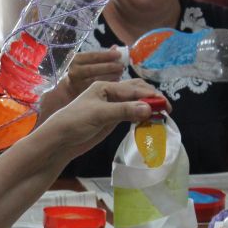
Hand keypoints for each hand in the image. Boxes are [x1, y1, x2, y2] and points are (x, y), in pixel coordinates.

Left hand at [48, 77, 165, 157]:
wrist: (60, 140)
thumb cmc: (75, 122)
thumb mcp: (99, 115)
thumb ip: (124, 111)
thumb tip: (149, 108)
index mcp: (105, 87)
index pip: (133, 89)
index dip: (150, 96)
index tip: (165, 105)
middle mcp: (110, 94)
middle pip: (137, 92)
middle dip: (152, 98)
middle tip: (167, 110)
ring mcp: (111, 107)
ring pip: (135, 103)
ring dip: (148, 107)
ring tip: (162, 116)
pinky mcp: (111, 119)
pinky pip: (131, 114)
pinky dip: (142, 116)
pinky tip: (149, 121)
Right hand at [66, 47, 125, 96]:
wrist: (68, 88)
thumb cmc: (82, 72)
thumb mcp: (87, 61)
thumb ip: (101, 55)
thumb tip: (115, 47)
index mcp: (75, 59)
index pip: (93, 56)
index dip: (107, 55)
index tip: (118, 54)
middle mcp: (74, 71)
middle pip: (94, 68)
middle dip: (110, 66)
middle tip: (122, 65)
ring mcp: (76, 84)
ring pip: (96, 79)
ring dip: (111, 76)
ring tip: (120, 73)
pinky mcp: (81, 94)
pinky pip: (97, 88)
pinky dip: (108, 84)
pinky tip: (116, 81)